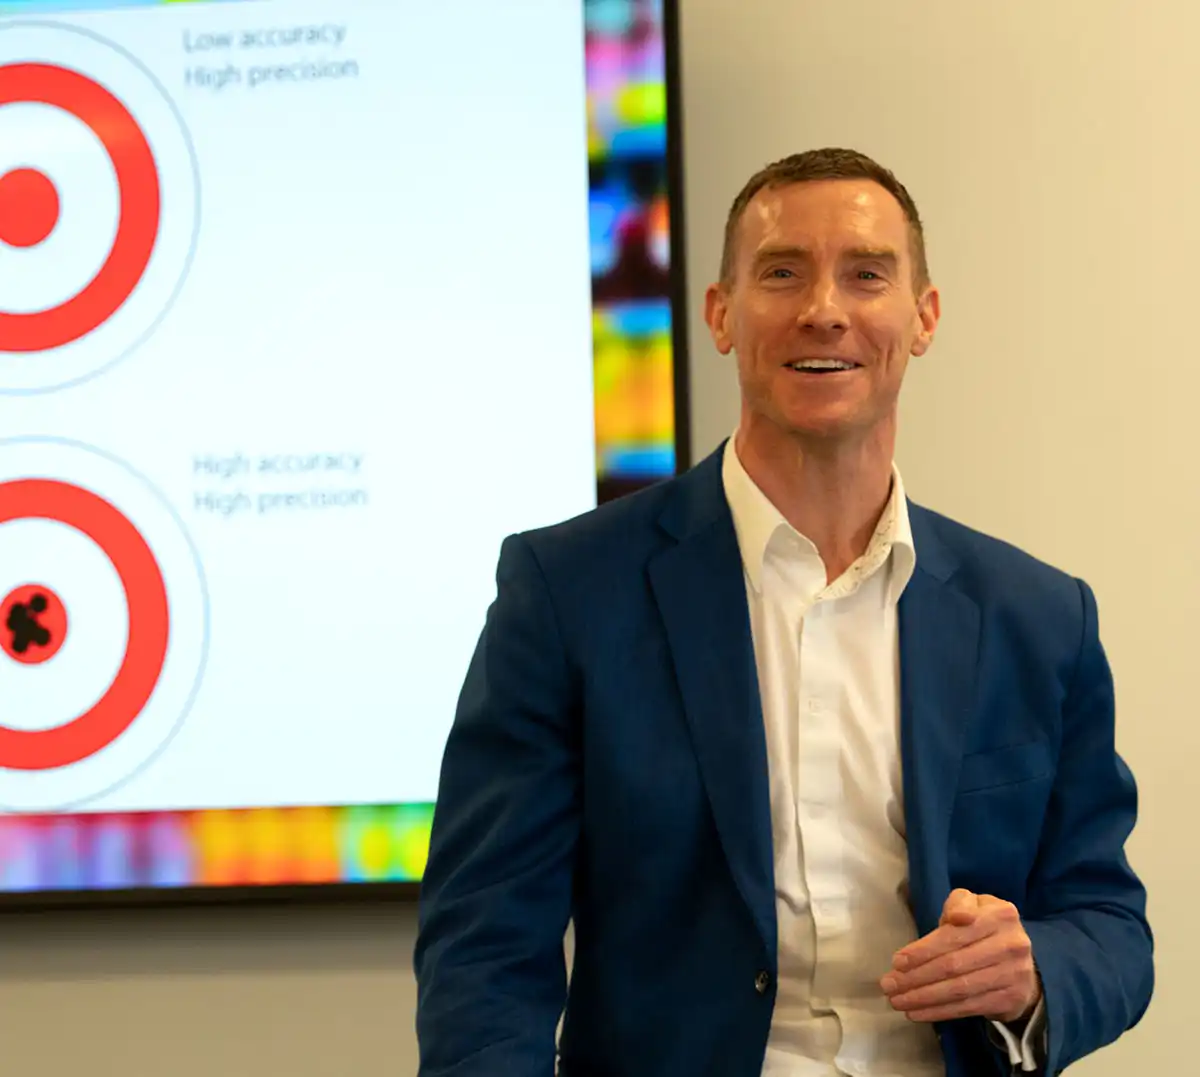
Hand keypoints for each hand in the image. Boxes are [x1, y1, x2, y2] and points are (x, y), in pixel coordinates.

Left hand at [880, 889, 1040, 1023]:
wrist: (1021, 962)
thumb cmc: (985, 926)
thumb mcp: (974, 904)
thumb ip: (959, 903)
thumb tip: (955, 917)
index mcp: (1000, 915)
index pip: (954, 935)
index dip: (923, 950)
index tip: (897, 961)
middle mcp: (1011, 944)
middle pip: (954, 965)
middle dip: (916, 977)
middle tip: (889, 985)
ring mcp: (1013, 974)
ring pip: (959, 989)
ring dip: (923, 997)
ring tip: (898, 1001)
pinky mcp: (1010, 999)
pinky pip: (968, 1007)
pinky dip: (940, 1011)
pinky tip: (917, 1012)